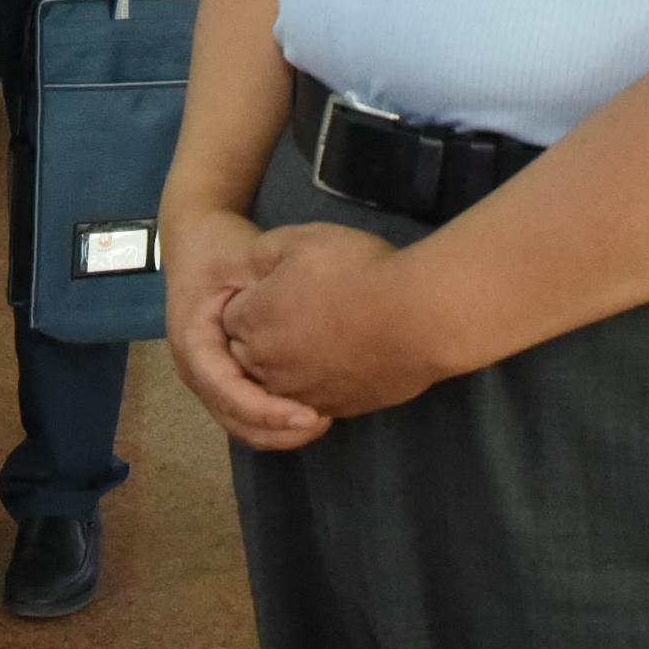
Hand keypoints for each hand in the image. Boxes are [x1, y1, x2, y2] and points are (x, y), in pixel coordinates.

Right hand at [163, 203, 329, 451]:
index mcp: (193, 341)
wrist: (198, 239)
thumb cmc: (220, 247)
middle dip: (277, 430)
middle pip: (233, 418)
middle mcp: (195, 369)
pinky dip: (275, 421)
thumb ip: (268, 284)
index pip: (226, 390)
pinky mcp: (225, 377)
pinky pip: (247, 412)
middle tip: (325, 421)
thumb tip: (300, 314)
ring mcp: (208, 377)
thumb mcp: (243, 256)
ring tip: (323, 420)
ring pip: (241, 423)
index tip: (310, 413)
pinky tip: (311, 409)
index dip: (266, 410)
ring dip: (278, 432)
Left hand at [220, 221, 444, 421]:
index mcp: (254, 323)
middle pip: (247, 353)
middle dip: (261, 333)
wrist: (418, 318)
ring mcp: (303, 393)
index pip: (230, 316)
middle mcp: (269, 366)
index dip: (252, 299)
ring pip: (277, 381)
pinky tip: (338, 357)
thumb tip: (251, 269)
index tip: (276, 286)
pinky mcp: (337, 408)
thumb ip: (262, 254)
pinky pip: (311, 398)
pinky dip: (316, 381)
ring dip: (287, 361)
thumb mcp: (301, 239)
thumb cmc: (357, 272)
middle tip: (296, 309)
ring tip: (317, 333)